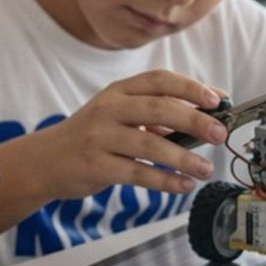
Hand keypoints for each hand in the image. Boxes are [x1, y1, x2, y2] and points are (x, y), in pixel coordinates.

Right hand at [33, 70, 229, 201]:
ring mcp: (101, 137)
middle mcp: (109, 109)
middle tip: (220, 135)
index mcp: (119, 92)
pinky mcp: (97, 166)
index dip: (190, 87)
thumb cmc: (92, 136)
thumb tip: (207, 114)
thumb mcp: (118, 114)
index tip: (217, 99)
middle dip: (195, 121)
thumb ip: (156, 113)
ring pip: (150, 144)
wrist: (46, 160)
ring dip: (184, 158)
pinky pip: (138, 173)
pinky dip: (165, 180)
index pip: (159, 80)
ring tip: (206, 169)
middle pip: (159, 109)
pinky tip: (183, 186)